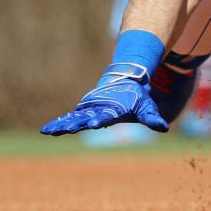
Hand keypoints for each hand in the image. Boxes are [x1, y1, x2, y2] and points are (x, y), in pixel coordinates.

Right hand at [40, 63, 168, 135]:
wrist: (124, 80)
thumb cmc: (137, 97)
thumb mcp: (146, 106)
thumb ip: (152, 117)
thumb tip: (163, 127)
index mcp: (114, 108)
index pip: (107, 115)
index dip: (100, 119)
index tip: (93, 124)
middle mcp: (99, 108)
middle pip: (85, 117)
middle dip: (75, 124)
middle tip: (64, 130)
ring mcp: (90, 109)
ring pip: (74, 118)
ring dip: (62, 124)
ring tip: (48, 131)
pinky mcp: (84, 110)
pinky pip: (71, 117)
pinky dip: (60, 122)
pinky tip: (48, 130)